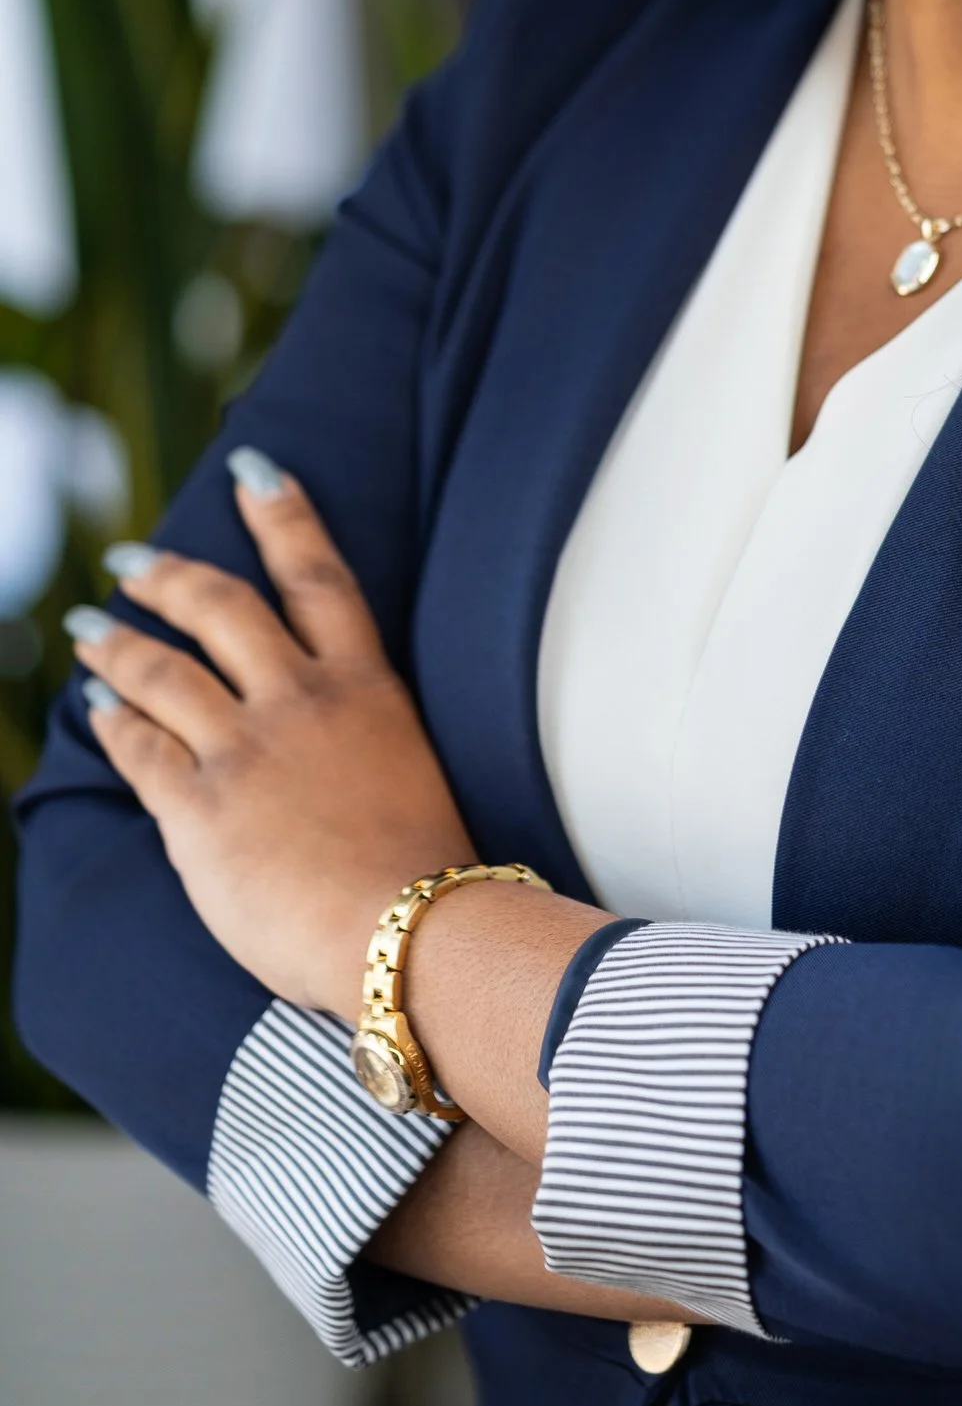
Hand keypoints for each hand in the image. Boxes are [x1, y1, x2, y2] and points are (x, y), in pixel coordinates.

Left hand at [68, 451, 475, 1017]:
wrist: (412, 936)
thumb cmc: (427, 875)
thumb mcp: (410, 773)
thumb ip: (362, 740)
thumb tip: (326, 746)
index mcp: (366, 688)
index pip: (319, 577)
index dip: (285, 515)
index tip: (255, 469)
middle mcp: (303, 702)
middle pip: (224, 608)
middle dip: (172, 574)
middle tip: (134, 559)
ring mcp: (247, 752)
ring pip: (163, 670)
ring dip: (119, 642)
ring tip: (89, 627)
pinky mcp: (199, 809)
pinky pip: (139, 748)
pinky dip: (113, 720)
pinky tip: (96, 707)